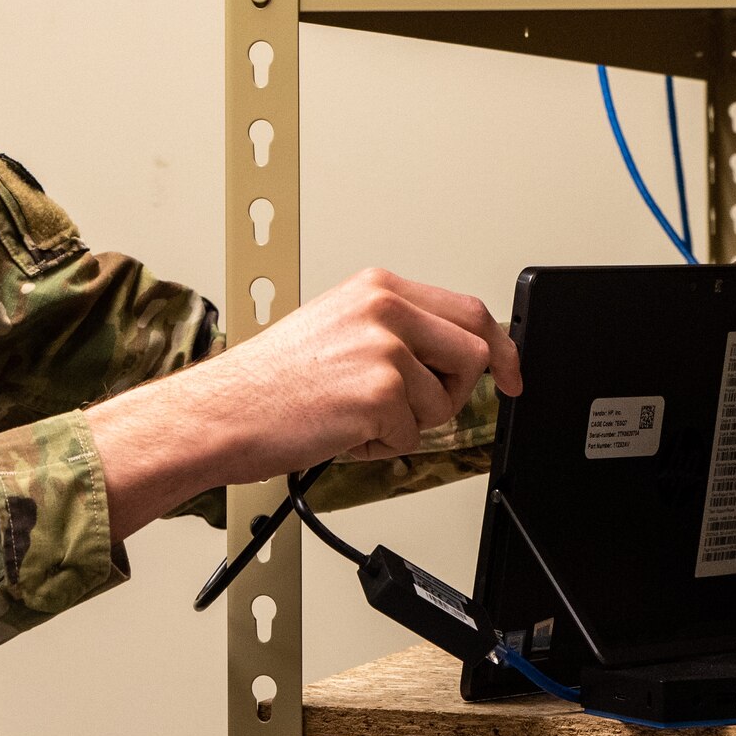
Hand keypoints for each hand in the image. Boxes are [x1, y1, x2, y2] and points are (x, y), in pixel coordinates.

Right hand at [84, 269, 520, 540]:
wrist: (222, 411)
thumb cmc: (267, 380)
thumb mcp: (336, 326)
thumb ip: (396, 329)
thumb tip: (452, 353)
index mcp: (378, 287)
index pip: (470, 310)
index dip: (501, 348)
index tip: (513, 376)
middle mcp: (386, 308)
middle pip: (475, 353)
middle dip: (456, 392)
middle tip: (420, 409)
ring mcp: (385, 349)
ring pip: (445, 403)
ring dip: (408, 425)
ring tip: (355, 416)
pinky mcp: (381, 393)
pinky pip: (412, 437)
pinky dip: (382, 448)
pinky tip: (342, 432)